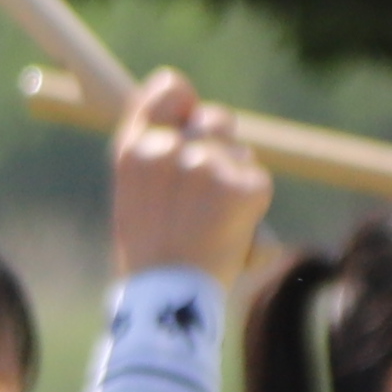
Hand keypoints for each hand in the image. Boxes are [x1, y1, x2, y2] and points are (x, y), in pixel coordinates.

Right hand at [110, 71, 269, 283]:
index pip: (169, 88)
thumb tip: (192, 120)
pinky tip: (230, 235)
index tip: (189, 115)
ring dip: (235, 179)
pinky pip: (257, 181)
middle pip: (214, 118)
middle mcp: (168, 149)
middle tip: (206, 192)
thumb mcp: (134, 198)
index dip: (184, 100)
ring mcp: (208, 166)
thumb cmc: (148, 259)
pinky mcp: (244, 186)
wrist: (168, 304)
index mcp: (134, 150)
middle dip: (218, 144)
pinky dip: (252, 207)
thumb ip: (155, 156)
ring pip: (240, 153)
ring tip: (212, 224)